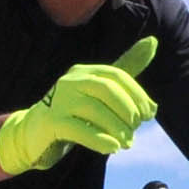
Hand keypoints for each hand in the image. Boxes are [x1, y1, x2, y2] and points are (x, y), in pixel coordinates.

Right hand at [0, 37, 157, 174]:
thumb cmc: (74, 111)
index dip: (138, 95)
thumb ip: (125, 70)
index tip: (149, 114)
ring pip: (94, 111)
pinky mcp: (51, 122)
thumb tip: (153, 41)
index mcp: (84, 71)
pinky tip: (113, 147)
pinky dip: (101, 140)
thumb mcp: (100, 90)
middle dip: (128, 109)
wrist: (34, 133)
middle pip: (106, 89)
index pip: (117, 75)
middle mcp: (70, 81)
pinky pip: (79, 130)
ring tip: (127, 142)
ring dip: (117, 128)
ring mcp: (59, 101)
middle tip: (136, 127)